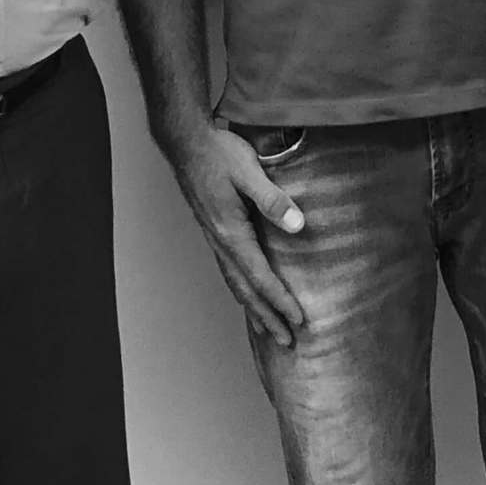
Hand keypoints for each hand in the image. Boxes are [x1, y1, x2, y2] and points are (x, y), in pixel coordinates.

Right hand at [166, 123, 308, 347]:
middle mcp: (220, 241)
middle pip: (246, 290)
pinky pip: (229, 270)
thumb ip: (272, 198)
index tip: (299, 321)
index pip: (260, 277)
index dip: (280, 301)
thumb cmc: (218, 153)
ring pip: (235, 283)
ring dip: (254, 308)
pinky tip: (247, 291)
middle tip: (287, 342)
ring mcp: (214, 237)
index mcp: (231, 232)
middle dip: (267, 317)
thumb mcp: (249, 171)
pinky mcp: (213, 230)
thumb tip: (297, 225)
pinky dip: (241, 289)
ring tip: (268, 329)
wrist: (186, 141)